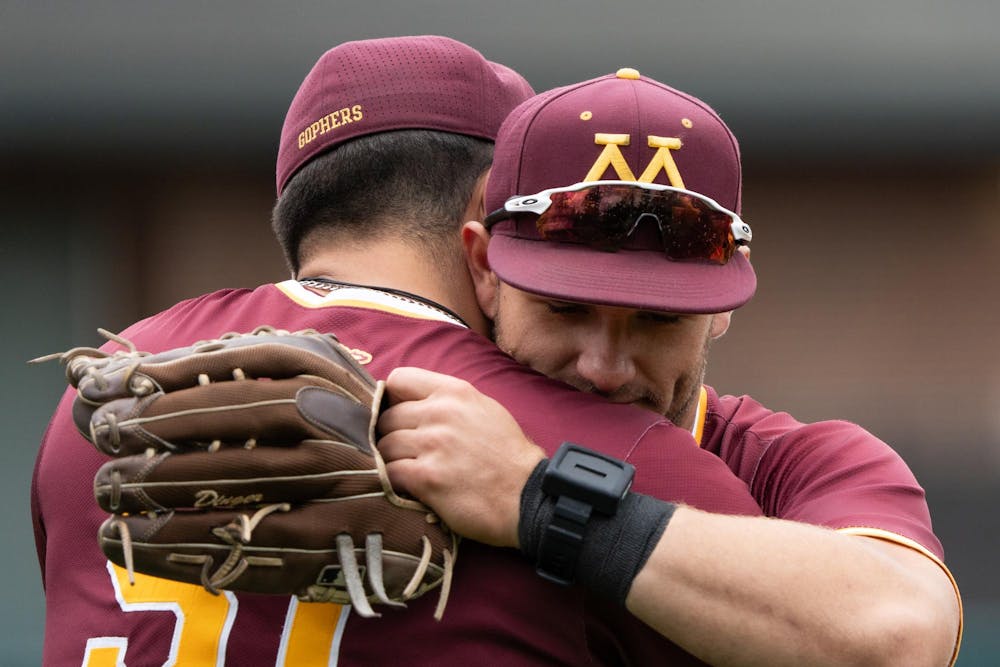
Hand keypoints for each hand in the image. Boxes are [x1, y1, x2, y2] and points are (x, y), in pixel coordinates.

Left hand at [378, 367, 545, 547]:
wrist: (527, 495)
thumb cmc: (508, 455)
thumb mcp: (484, 409)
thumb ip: (448, 401)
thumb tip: (411, 403)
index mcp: (455, 392)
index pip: (399, 380)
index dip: (392, 399)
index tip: (399, 416)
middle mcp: (441, 413)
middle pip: (386, 417)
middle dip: (390, 435)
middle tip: (405, 451)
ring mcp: (432, 445)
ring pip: (383, 445)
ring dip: (391, 460)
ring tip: (409, 471)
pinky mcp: (426, 477)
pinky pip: (389, 472)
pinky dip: (394, 480)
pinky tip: (410, 486)